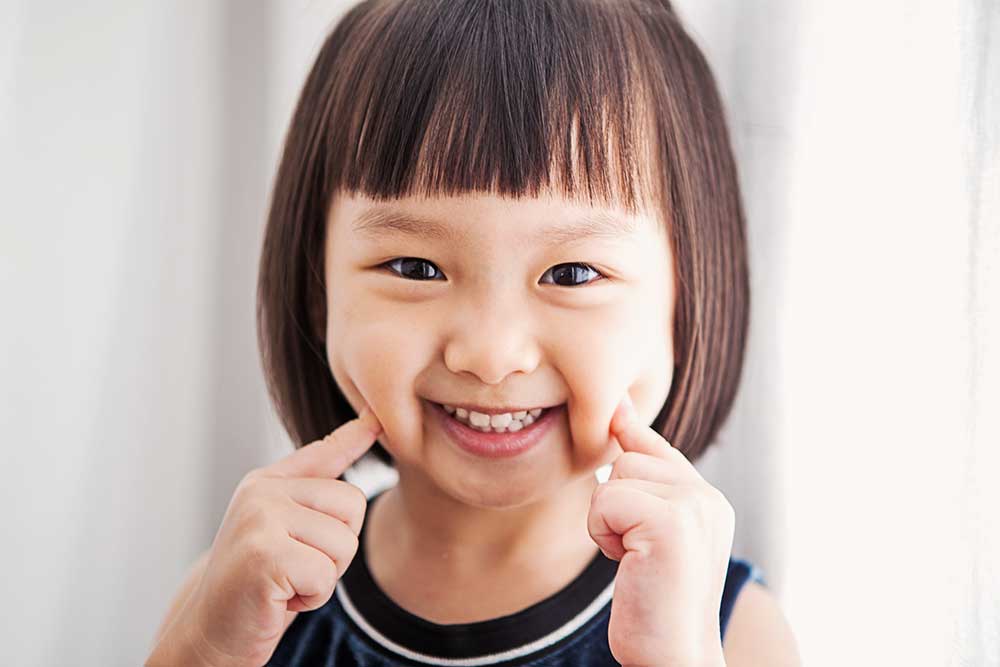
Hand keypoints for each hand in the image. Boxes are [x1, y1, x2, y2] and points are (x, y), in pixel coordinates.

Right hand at [151, 405, 382, 666]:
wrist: (210, 633)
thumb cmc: (256, 583)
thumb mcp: (282, 529)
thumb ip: (315, 488)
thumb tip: (365, 430)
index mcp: (267, 482)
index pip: (325, 451)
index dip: (357, 434)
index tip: (376, 416)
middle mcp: (261, 492)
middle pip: (353, 505)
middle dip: (338, 549)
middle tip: (296, 567)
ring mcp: (260, 520)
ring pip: (344, 543)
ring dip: (323, 577)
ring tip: (286, 582)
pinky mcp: (264, 555)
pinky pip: (326, 574)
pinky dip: (312, 596)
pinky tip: (280, 598)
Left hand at [588, 393, 733, 666]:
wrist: (674, 657)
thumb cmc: (655, 604)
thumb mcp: (652, 534)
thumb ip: (643, 482)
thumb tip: (618, 415)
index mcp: (709, 501)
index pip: (659, 450)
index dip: (632, 434)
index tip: (617, 407)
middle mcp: (708, 498)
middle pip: (628, 461)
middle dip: (616, 507)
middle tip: (638, 556)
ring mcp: (694, 507)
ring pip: (615, 479)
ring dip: (608, 522)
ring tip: (637, 562)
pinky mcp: (671, 522)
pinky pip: (606, 500)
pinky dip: (604, 533)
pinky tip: (630, 566)